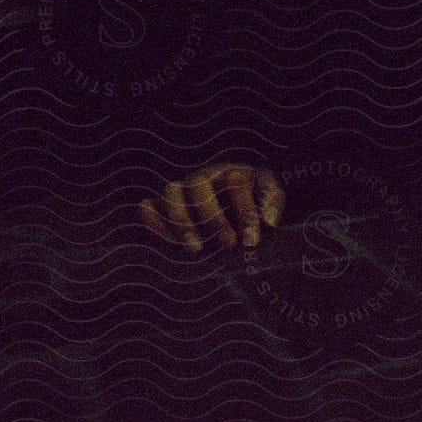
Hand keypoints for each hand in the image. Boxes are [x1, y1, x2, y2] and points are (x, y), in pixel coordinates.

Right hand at [139, 161, 285, 254]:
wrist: (234, 207)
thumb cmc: (254, 200)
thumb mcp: (269, 194)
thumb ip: (273, 201)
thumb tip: (269, 221)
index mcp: (231, 172)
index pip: (236, 183)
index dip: (244, 211)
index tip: (251, 240)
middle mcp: (203, 179)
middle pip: (200, 187)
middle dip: (214, 218)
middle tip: (229, 245)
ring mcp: (180, 191)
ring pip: (171, 193)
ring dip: (182, 221)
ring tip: (196, 249)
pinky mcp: (161, 207)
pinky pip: (147, 207)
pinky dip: (153, 221)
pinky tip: (167, 242)